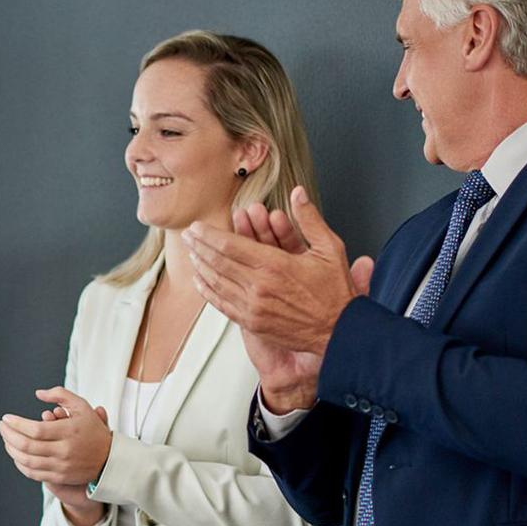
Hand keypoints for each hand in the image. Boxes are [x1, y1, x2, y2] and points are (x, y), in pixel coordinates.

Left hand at [10, 400, 108, 525]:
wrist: (110, 459)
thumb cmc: (92, 429)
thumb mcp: (82, 406)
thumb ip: (60, 395)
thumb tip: (38, 393)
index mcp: (69, 431)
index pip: (35, 429)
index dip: (16, 424)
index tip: (6, 418)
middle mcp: (65, 450)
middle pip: (27, 446)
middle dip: (8, 435)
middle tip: (1, 426)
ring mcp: (61, 466)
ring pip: (27, 461)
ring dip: (11, 449)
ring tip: (6, 438)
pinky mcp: (59, 477)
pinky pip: (33, 473)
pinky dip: (20, 464)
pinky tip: (15, 453)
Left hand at [183, 187, 374, 356]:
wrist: (339, 332)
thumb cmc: (335, 292)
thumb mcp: (330, 249)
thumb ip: (309, 219)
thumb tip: (297, 193)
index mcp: (274, 265)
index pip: (230, 245)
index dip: (209, 235)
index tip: (197, 226)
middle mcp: (258, 286)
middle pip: (217, 262)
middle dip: (198, 246)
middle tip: (186, 235)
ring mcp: (252, 306)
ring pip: (216, 282)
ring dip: (200, 266)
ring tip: (190, 253)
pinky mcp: (251, 322)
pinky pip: (221, 303)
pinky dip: (208, 290)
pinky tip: (200, 280)